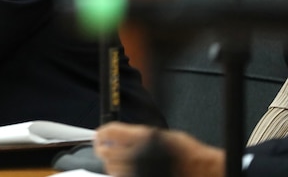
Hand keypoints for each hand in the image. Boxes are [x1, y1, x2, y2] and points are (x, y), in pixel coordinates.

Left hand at [95, 122, 224, 176]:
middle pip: (106, 152)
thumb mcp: (162, 135)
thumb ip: (137, 134)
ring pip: (112, 169)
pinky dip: (121, 175)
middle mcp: (140, 154)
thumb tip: (115, 135)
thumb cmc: (188, 154)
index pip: (110, 132)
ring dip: (111, 165)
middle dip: (103, 149)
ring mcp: (140, 171)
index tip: (100, 135)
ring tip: (117, 161)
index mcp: (145, 137)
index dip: (102, 133)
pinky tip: (127, 171)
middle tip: (103, 148)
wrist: (204, 172)